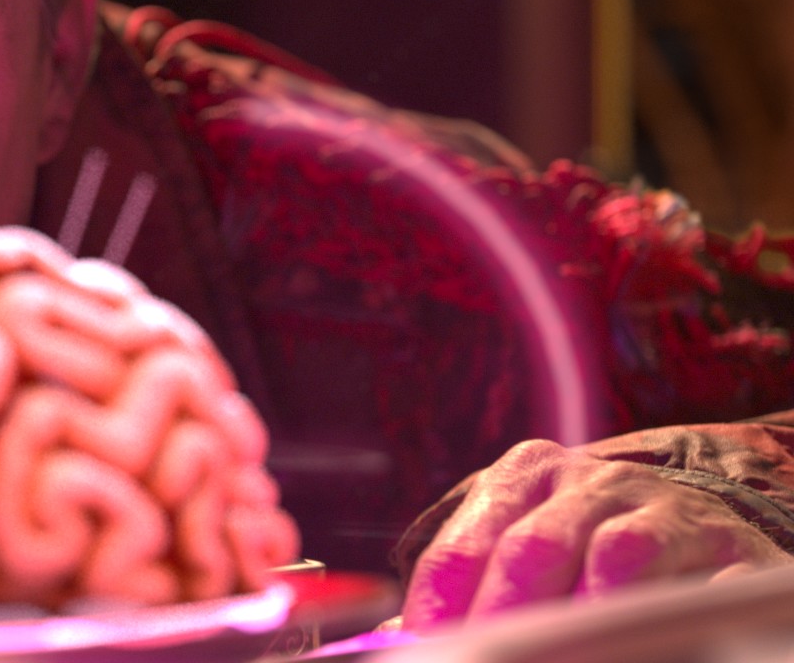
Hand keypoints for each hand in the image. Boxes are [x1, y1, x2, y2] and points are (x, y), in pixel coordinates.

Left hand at [402, 439, 793, 629]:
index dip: (439, 606)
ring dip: (584, 614)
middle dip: (504, 615)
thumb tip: (403, 638)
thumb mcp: (521, 546)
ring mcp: (658, 505)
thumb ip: (468, 586)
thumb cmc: (584, 542)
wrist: (691, 519)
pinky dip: (660, 611)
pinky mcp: (716, 542)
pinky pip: (688, 579)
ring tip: (564, 653)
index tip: (431, 646)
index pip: (463, 544)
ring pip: (615, 555)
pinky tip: (639, 641)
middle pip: (532, 548)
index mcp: (524, 474)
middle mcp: (589, 480)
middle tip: (494, 656)